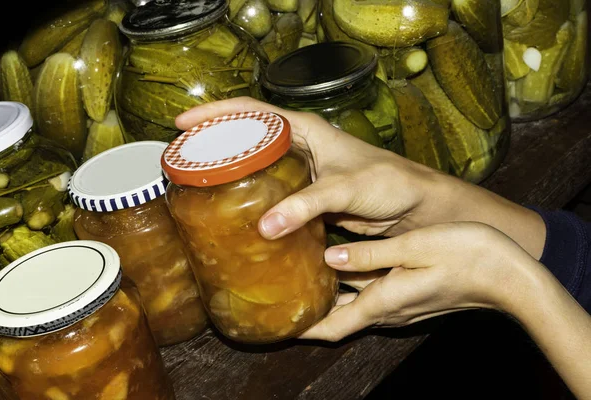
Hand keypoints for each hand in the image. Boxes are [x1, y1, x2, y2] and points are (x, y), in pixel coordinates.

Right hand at [176, 97, 444, 238]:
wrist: (413, 207)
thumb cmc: (390, 183)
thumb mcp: (347, 188)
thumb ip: (308, 204)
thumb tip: (265, 226)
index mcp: (306, 130)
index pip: (252, 110)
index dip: (215, 113)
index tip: (183, 123)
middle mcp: (300, 146)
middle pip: (247, 137)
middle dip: (214, 145)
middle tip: (183, 161)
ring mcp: (300, 172)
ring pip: (256, 166)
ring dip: (230, 174)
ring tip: (198, 187)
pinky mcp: (304, 196)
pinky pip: (269, 193)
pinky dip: (250, 199)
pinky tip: (234, 212)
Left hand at [299, 222, 535, 341]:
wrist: (509, 275)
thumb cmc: (467, 255)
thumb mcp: (414, 248)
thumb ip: (370, 256)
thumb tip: (330, 258)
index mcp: (384, 301)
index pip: (332, 326)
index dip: (304, 329)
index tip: (278, 323)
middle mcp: (388, 310)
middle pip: (339, 319)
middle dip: (311, 313)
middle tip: (282, 295)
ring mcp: (401, 305)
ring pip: (353, 307)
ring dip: (328, 299)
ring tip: (302, 278)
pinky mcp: (410, 295)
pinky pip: (370, 297)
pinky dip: (350, 289)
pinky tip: (340, 268)